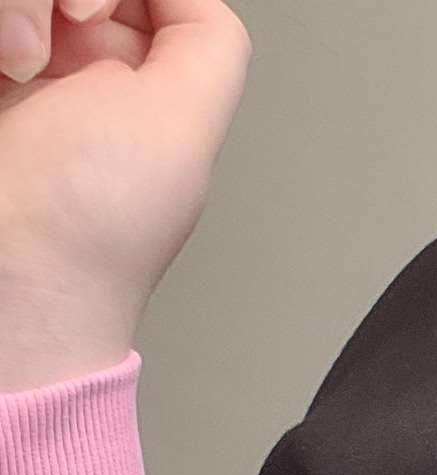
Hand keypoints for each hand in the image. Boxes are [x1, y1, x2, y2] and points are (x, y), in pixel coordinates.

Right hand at [0, 0, 250, 387]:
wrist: (12, 277)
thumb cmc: (91, 227)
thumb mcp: (184, 126)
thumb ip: (208, 44)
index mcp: (138, 74)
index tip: (100, 12)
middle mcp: (74, 60)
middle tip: (70, 27)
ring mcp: (17, 63)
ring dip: (17, 5)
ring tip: (20, 65)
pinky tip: (3, 69)